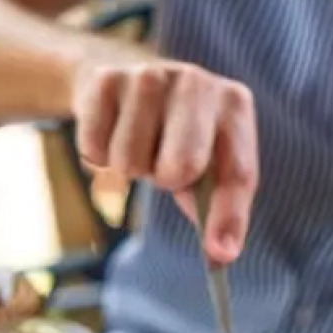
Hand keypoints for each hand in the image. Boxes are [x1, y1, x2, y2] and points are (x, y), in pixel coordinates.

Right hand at [72, 56, 258, 262]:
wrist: (119, 77)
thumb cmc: (169, 132)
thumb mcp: (201, 161)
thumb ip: (214, 204)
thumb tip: (221, 254)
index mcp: (233, 105)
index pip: (237, 171)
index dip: (229, 216)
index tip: (220, 255)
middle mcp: (197, 82)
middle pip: (180, 167)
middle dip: (163, 179)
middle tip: (160, 167)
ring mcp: (150, 77)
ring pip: (128, 161)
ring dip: (126, 167)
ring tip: (135, 145)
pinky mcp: (106, 81)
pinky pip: (95, 150)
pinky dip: (97, 156)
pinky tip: (108, 132)